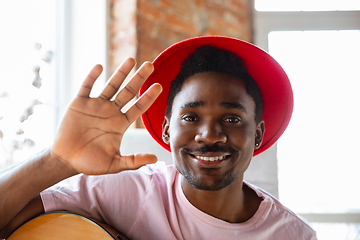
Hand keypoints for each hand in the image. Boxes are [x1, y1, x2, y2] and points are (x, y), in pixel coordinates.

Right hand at [51, 58, 161, 174]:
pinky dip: (92, 77)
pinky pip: (87, 87)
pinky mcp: (79, 104)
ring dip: (120, 73)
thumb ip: (133, 161)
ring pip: (111, 86)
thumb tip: (154, 159)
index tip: (159, 86)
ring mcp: (96, 106)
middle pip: (128, 92)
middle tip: (150, 65)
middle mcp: (111, 112)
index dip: (148, 97)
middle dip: (139, 78)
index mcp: (120, 124)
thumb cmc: (90, 163)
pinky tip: (99, 67)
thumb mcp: (114, 164)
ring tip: (131, 59)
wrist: (66, 160)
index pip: (138, 108)